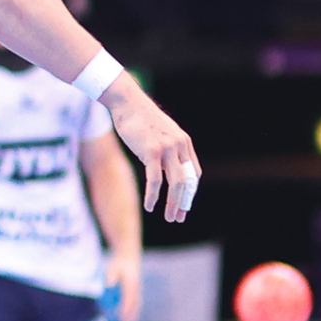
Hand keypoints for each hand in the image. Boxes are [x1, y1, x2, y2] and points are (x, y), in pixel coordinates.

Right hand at [104, 83, 199, 222]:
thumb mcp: (160, 133)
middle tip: (178, 217)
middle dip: (183, 203)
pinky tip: (150, 206)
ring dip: (172, 203)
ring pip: (174, 184)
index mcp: (184, 143)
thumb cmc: (139, 118)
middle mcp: (179, 146)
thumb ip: (166, 148)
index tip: (184, 204)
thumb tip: (163, 165)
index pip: (193, 174)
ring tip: (168, 217)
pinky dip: (153, 196)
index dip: (190, 192)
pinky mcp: (151, 152)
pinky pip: (154, 180)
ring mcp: (166, 149)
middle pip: (186, 182)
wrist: (127, 102)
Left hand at [106, 257, 142, 320]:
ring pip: (136, 306)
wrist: (129, 256)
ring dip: (133, 316)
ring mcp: (137, 289)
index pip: (129, 300)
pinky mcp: (135, 290)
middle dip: (130, 317)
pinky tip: (129, 318)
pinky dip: (133, 311)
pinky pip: (135, 303)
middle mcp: (136, 288)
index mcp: (131, 284)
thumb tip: (108, 285)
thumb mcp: (113, 267)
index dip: (125, 310)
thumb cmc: (120, 262)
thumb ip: (111, 276)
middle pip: (134, 306)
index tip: (122, 319)